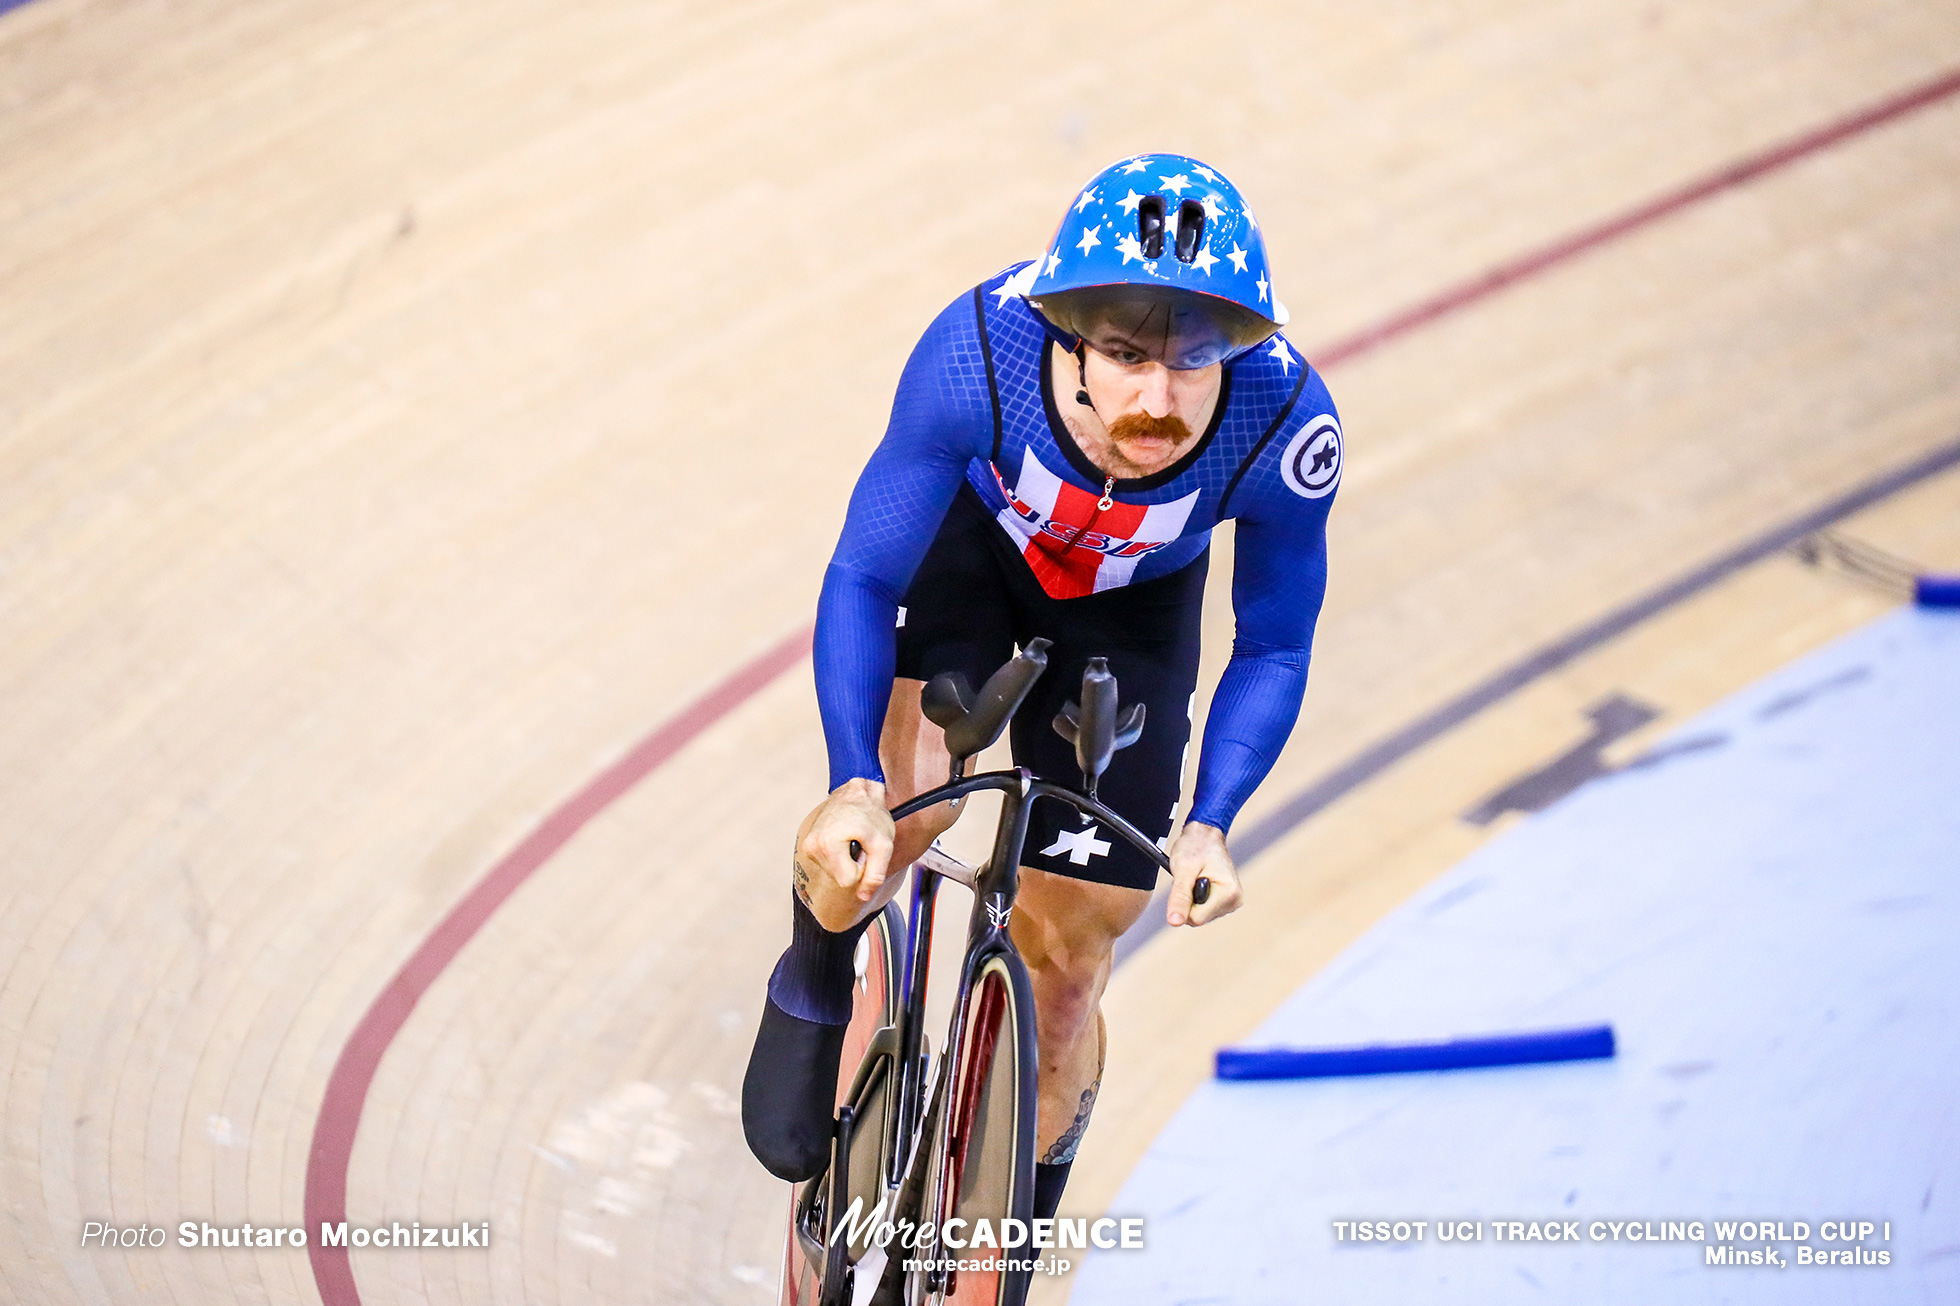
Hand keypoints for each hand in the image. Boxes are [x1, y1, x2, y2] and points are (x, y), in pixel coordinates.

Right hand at [794, 778, 895, 930]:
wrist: (857, 793)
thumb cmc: (871, 814)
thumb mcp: (883, 844)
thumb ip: (876, 874)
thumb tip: (863, 896)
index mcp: (828, 845)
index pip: (848, 881)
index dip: (863, 869)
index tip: (866, 850)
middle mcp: (812, 846)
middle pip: (840, 878)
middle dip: (855, 864)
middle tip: (860, 842)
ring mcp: (808, 845)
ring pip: (835, 872)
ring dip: (848, 859)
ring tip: (852, 837)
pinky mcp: (809, 845)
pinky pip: (829, 863)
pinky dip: (840, 855)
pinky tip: (844, 838)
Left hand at [1166, 821, 1240, 926]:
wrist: (1205, 834)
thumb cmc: (1195, 846)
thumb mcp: (1183, 870)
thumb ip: (1180, 897)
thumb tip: (1174, 922)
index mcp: (1229, 894)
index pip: (1196, 918)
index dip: (1183, 903)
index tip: (1185, 883)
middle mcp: (1234, 901)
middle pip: (1198, 918)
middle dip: (1188, 900)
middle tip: (1190, 878)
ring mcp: (1231, 902)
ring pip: (1199, 915)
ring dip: (1191, 898)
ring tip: (1195, 877)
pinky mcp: (1225, 902)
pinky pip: (1202, 909)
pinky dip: (1195, 897)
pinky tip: (1198, 881)